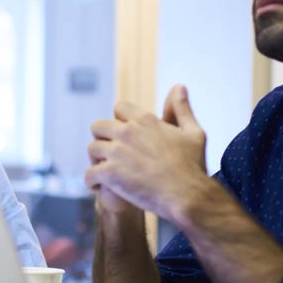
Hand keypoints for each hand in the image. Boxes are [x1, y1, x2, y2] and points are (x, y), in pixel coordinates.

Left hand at [84, 84, 208, 222]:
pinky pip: (89, 174)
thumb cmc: (193, 166)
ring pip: (92, 149)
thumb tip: (179, 87)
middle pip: (98, 126)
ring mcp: (117, 152)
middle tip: (111, 154)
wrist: (188, 196)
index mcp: (145, 120)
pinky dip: (92, 182)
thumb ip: (181, 109)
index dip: (120, 120)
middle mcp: (127, 132)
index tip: (125, 135)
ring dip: (96, 160)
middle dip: (102, 138)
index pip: (119, 107)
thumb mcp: (193, 132)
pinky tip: (101, 187)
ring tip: (106, 172)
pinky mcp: (110, 173)